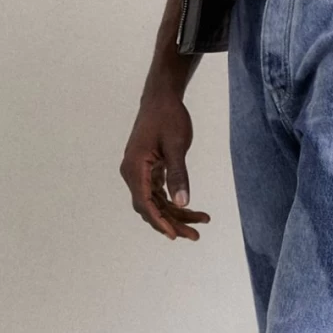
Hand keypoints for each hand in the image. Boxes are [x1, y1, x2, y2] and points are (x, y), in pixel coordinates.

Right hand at [120, 84, 211, 240]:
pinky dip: (173, 201)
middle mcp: (132, 173)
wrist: (161, 97)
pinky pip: (158, 192)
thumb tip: (182, 203)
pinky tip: (190, 209)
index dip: (160, 222)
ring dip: (176, 214)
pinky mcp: (147, 169)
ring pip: (156, 202)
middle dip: (172, 223)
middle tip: (195, 235)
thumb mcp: (176, 145)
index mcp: (134, 168)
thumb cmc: (168, 117)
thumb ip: (178, 174)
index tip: (175, 235)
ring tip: (200, 222)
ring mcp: (139, 171)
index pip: (145, 204)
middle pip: (150, 208)